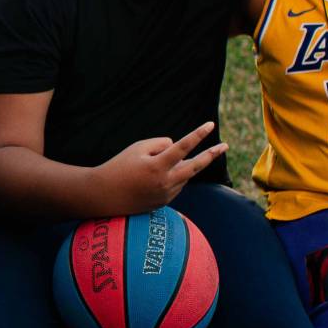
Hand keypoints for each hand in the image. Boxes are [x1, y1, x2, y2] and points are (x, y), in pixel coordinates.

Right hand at [100, 122, 226, 211]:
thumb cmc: (118, 167)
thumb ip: (160, 144)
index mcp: (157, 166)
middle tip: (224, 145)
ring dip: (175, 166)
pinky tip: (149, 180)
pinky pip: (175, 185)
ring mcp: (166, 195)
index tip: (210, 125)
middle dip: (211, 154)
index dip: (198, 134)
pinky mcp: (164, 203)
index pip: (183, 146)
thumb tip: (178, 146)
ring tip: (149, 168)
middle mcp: (165, 182)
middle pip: (196, 165)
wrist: (103, 196)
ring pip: (182, 174)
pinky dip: (169, 177)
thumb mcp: (136, 148)